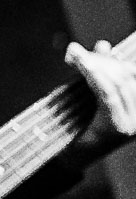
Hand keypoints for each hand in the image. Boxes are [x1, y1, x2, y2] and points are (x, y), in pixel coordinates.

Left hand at [66, 40, 135, 156]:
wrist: (69, 153)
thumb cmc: (79, 124)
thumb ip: (100, 70)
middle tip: (76, 51)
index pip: (133, 74)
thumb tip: (105, 44)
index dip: (119, 59)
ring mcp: (133, 123)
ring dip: (93, 65)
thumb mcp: (91, 92)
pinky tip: (82, 66)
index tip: (102, 46)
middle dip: (102, 60)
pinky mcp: (119, 128)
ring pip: (118, 84)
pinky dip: (95, 77)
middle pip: (127, 77)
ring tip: (74, 55)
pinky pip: (108, 96)